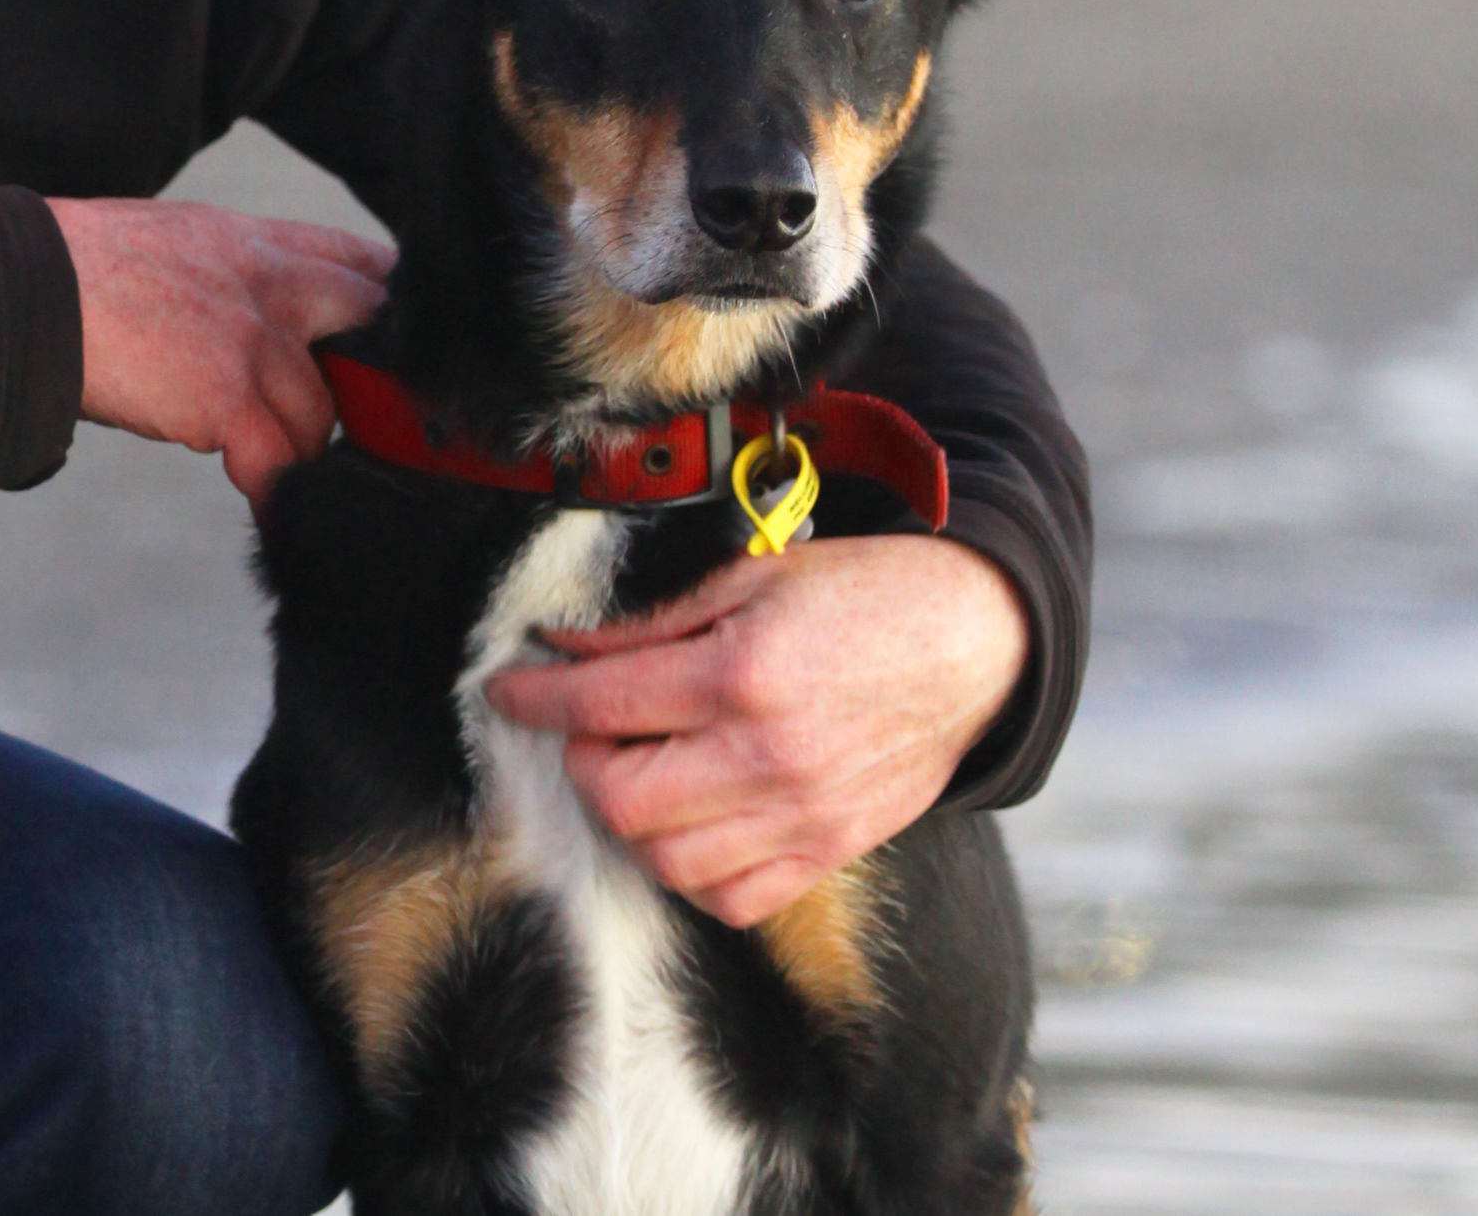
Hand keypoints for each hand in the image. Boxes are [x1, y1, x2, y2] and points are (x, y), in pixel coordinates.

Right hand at [46, 198, 392, 506]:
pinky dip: (273, 492)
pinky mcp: (228, 399)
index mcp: (256, 241)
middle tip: (354, 418)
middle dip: (370, 381)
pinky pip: (280, 464)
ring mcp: (255, 342)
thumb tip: (243, 317)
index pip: (363, 263)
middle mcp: (272, 285)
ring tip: (257, 454)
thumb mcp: (176, 238)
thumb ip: (229, 273)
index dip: (387, 307)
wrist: (26, 288)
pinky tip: (265, 504)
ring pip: (321, 415)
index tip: (389, 343)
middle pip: (372, 334)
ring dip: (295, 444)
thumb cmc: (77, 266)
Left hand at [479, 534, 1025, 926]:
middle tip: (592, 730)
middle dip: (583, 763)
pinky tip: (689, 823)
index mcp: (742, 674)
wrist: (969, 643)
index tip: (508, 691)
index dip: (536, 698)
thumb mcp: (751, 577)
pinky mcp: (828, 851)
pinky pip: (731, 900)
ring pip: (666, 860)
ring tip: (640, 771)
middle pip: (620, 798)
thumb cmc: (860, 597)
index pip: (601, 703)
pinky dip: (691, 872)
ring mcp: (801, 815)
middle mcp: (767, 756)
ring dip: (630, 819)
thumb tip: (563, 646)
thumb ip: (651, 620)